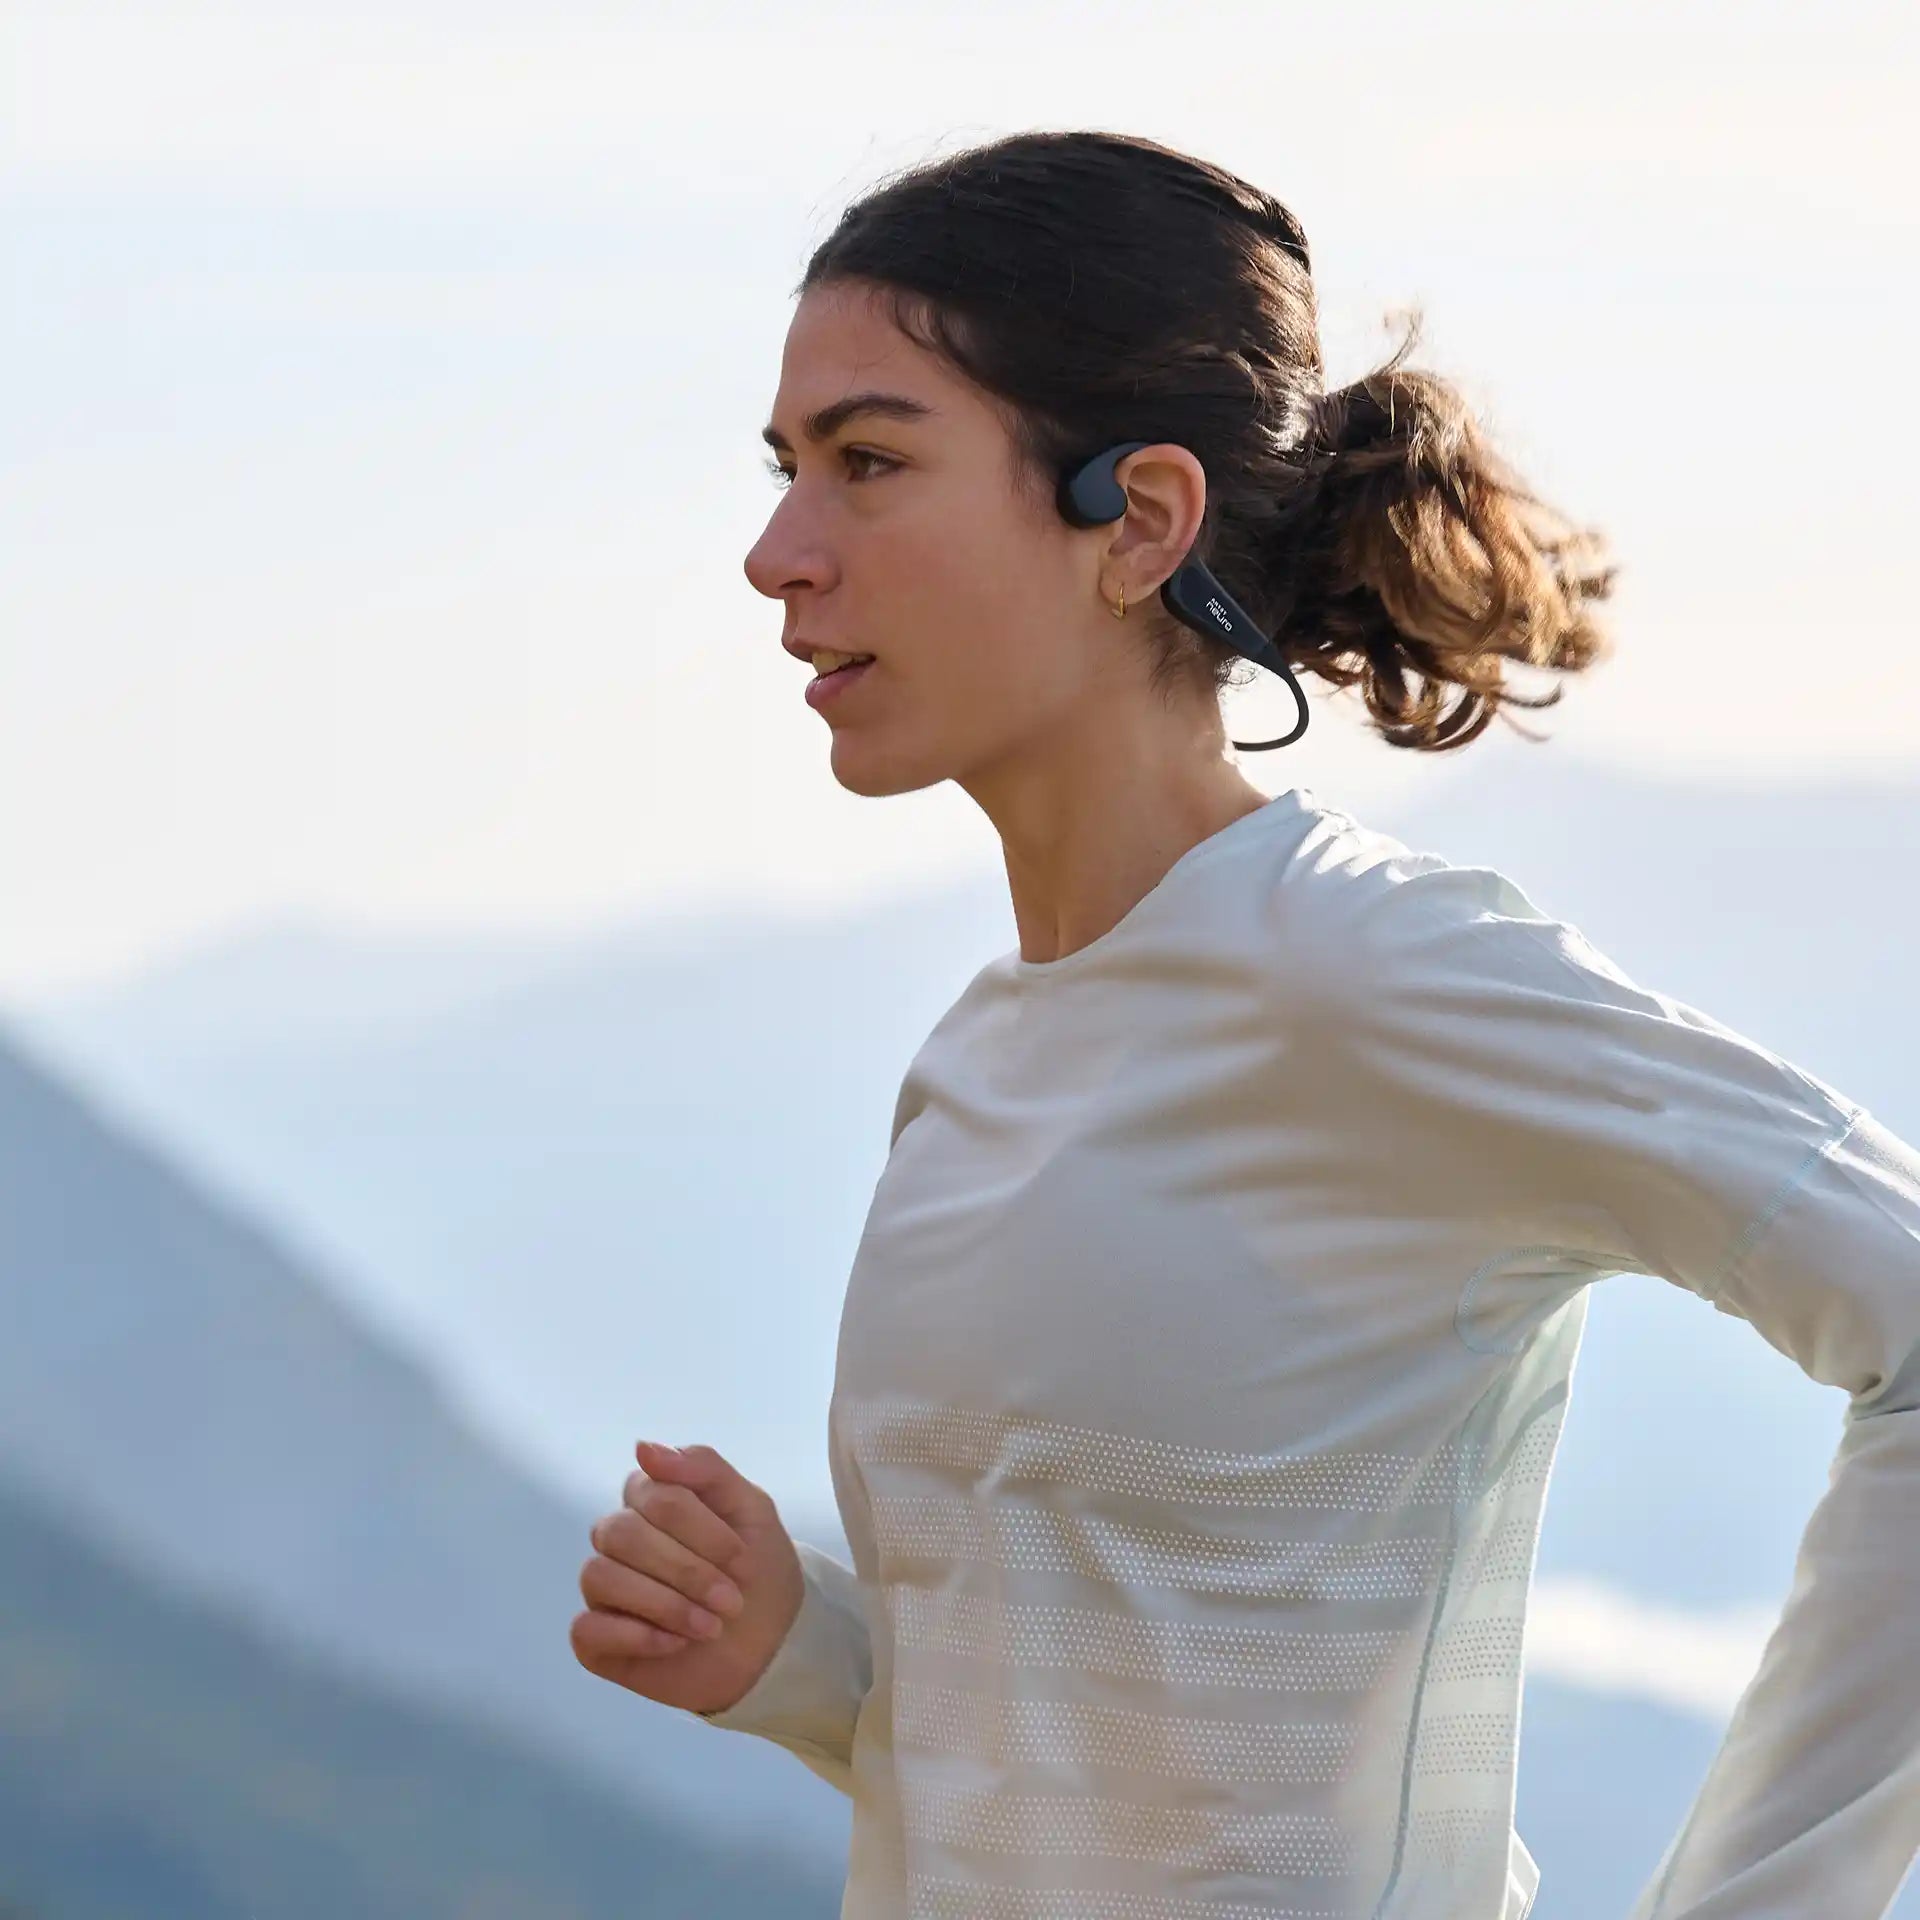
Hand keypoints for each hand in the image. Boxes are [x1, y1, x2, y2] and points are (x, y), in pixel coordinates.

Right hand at [570, 1440, 804, 1716]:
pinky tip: (676, 1644)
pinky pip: (586, 1629)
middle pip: (623, 1534)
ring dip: (665, 1605)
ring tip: (710, 1627)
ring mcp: (603, 1587)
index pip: (654, 1494)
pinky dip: (636, 1637)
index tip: (743, 1559)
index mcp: (650, 1498)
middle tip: (731, 1601)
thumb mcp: (750, 1508)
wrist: (770, 1641)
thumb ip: (703, 1468)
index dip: (701, 1529)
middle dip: (686, 1571)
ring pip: (600, 1577)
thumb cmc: (758, 1568)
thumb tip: (642, 1448)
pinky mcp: (595, 1638)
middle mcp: (618, 1537)